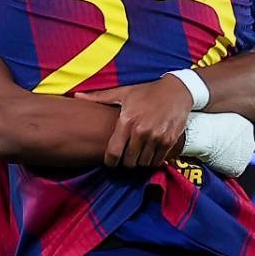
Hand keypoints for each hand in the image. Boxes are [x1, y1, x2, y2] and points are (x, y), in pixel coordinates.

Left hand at [75, 76, 192, 167]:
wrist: (177, 91)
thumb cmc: (147, 92)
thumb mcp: (124, 93)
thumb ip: (100, 98)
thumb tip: (77, 97)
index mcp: (127, 121)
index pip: (113, 152)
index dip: (110, 162)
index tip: (110, 162)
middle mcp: (141, 131)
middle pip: (128, 162)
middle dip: (125, 162)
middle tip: (125, 158)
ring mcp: (157, 138)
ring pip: (143, 163)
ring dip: (139, 162)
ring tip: (138, 155)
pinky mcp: (169, 142)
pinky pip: (157, 161)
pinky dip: (152, 161)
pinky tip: (150, 153)